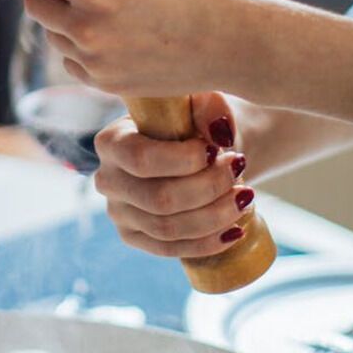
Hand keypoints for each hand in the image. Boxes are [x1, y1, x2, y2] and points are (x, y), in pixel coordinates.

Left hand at [19, 0, 275, 96]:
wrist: (241, 45)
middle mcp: (86, 27)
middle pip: (36, 3)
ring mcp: (95, 62)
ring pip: (54, 34)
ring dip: (70, 15)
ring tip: (113, 5)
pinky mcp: (109, 84)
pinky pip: (74, 60)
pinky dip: (85, 44)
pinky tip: (119, 31)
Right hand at [93, 91, 257, 258]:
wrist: (209, 150)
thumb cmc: (201, 122)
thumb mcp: (206, 103)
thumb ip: (210, 107)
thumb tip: (218, 132)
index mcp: (112, 140)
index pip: (141, 158)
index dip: (184, 160)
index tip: (219, 150)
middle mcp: (107, 179)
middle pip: (158, 198)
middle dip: (208, 187)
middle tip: (239, 168)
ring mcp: (119, 213)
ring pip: (168, 228)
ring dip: (214, 216)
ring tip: (244, 196)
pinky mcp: (136, 237)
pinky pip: (170, 249)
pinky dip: (208, 243)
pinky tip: (236, 229)